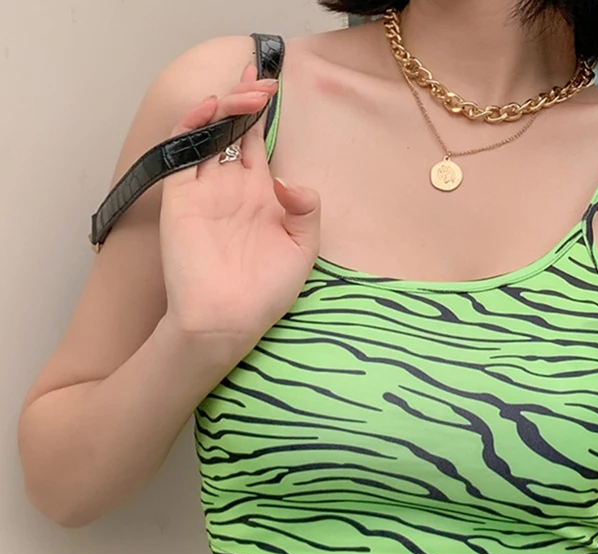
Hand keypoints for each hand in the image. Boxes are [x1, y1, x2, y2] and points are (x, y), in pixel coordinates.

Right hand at [159, 65, 321, 361]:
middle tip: (263, 78)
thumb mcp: (302, 252)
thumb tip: (290, 179)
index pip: (259, 143)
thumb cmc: (266, 294)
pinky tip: (215, 109)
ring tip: (249, 90)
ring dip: (226, 105)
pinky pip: (183, 150)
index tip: (274, 88)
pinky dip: (195, 124)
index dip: (263, 114)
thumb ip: (306, 211)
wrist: (227, 321)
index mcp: (261, 197)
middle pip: (235, 129)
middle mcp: (232, 187)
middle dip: (246, 99)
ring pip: (210, 132)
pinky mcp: (181, 196)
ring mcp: (205, 189)